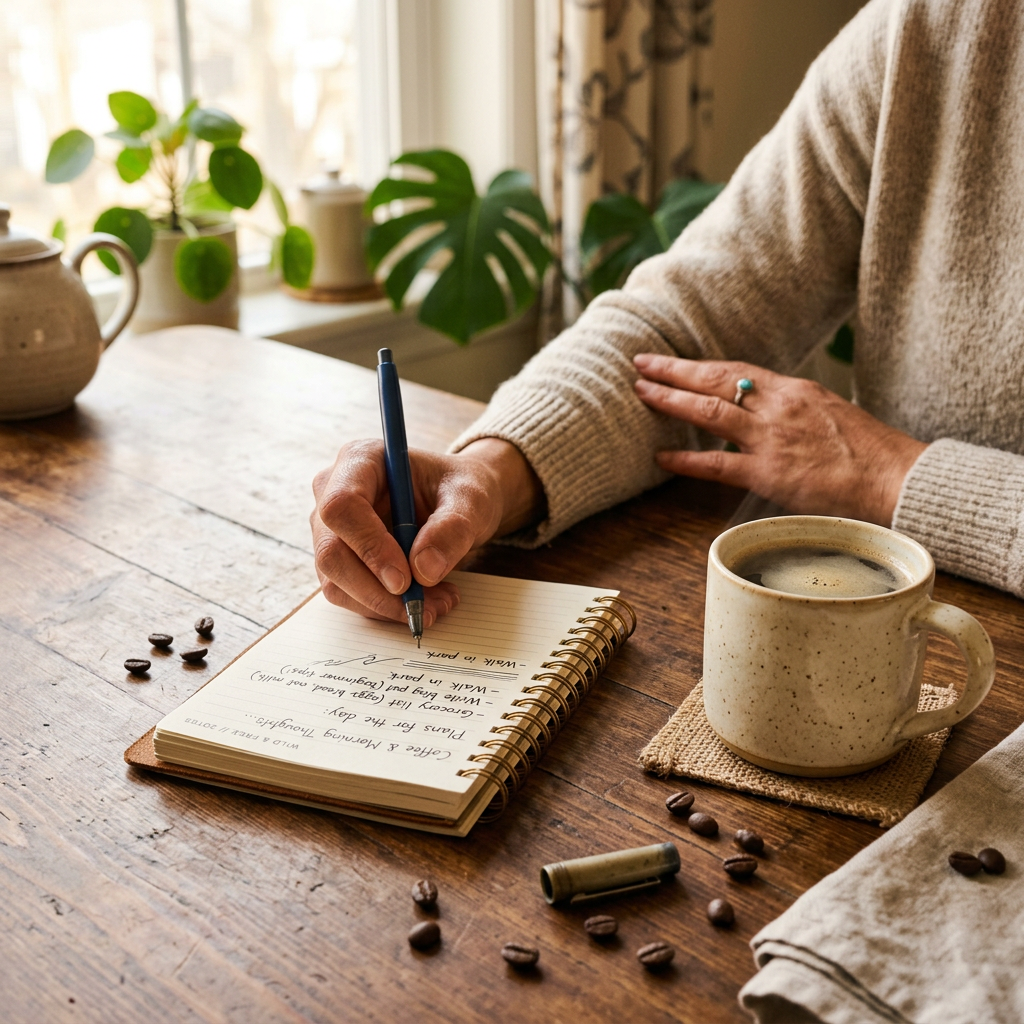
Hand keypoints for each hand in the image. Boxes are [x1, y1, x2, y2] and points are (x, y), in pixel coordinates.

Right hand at [310, 437, 543, 624]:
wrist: (458, 503)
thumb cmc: (460, 490)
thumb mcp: (471, 499)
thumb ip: (453, 527)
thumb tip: (424, 570)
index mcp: (360, 460)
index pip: (341, 506)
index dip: (368, 546)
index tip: (404, 580)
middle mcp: (333, 492)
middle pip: (331, 551)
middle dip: (376, 589)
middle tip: (425, 606)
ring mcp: (331, 529)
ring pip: (336, 581)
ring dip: (385, 605)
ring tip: (438, 603)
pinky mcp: (339, 559)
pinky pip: (349, 595)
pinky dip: (385, 608)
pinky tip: (426, 601)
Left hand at [633, 354, 926, 525]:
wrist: (896, 479)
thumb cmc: (870, 452)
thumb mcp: (830, 414)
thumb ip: (793, 410)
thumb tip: (764, 410)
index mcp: (795, 390)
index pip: (736, 370)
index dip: (699, 365)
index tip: (671, 361)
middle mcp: (779, 407)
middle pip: (715, 381)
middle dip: (674, 372)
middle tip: (640, 365)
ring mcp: (772, 439)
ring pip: (709, 413)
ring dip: (671, 401)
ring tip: (641, 394)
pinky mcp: (769, 473)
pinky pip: (716, 465)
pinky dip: (685, 461)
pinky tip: (661, 457)